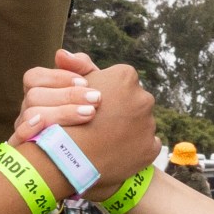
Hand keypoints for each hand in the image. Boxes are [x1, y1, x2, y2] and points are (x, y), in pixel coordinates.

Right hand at [12, 53, 104, 146]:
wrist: (98, 144)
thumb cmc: (90, 107)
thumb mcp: (90, 84)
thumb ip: (80, 66)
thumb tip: (61, 54)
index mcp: (38, 90)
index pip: (34, 77)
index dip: (57, 77)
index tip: (84, 81)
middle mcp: (28, 108)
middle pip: (35, 96)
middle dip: (67, 96)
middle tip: (95, 98)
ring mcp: (25, 128)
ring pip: (31, 116)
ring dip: (61, 113)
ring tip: (89, 113)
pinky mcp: (26, 149)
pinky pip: (18, 139)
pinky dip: (30, 132)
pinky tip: (54, 129)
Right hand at [71, 63, 159, 186]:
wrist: (67, 159)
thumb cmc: (66, 118)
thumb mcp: (68, 86)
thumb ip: (75, 67)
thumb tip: (62, 54)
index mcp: (125, 76)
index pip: (122, 81)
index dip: (106, 94)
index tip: (94, 105)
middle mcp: (143, 97)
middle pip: (134, 101)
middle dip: (121, 111)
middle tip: (99, 124)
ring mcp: (149, 124)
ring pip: (140, 124)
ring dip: (127, 130)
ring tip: (105, 141)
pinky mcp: (150, 148)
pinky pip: (145, 145)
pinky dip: (134, 149)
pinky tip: (115, 153)